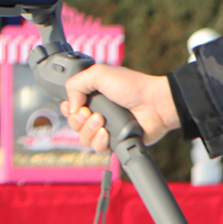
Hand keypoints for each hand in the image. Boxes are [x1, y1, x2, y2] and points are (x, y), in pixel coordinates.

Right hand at [60, 65, 178, 154]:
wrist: (154, 104)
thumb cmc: (133, 87)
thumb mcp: (99, 73)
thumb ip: (75, 83)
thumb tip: (70, 106)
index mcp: (93, 97)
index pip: (70, 109)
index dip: (68, 110)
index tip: (74, 107)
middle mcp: (98, 113)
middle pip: (74, 125)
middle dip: (79, 120)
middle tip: (91, 113)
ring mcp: (106, 128)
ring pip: (83, 139)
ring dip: (88, 130)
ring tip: (101, 121)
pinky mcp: (114, 142)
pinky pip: (97, 150)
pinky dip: (99, 142)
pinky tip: (106, 133)